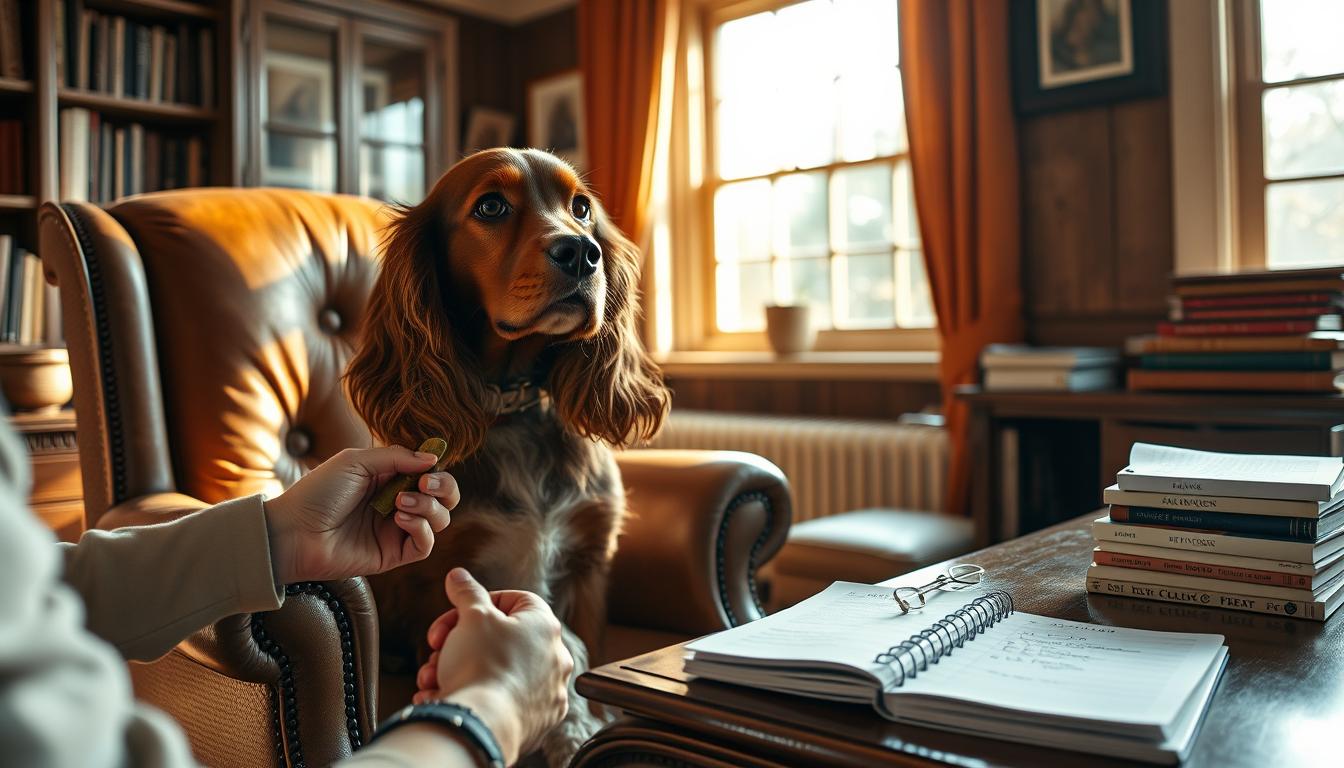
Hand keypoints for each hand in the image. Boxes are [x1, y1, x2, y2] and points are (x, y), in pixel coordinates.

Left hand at [263, 446, 459, 583]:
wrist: (294, 531)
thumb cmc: (318, 492)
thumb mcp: (356, 461)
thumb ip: (397, 457)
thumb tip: (434, 458)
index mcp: (389, 479)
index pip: (429, 473)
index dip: (436, 469)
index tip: (429, 466)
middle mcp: (397, 503)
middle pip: (444, 498)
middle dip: (444, 488)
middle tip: (426, 484)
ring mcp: (396, 530)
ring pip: (439, 520)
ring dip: (428, 506)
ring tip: (400, 502)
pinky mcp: (393, 555)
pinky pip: (425, 544)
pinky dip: (421, 528)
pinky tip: (399, 518)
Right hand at [411, 568, 572, 764]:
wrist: (484, 725)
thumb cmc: (483, 665)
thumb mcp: (472, 616)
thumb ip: (467, 592)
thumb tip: (459, 576)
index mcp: (546, 626)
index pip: (514, 600)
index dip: (479, 604)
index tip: (457, 616)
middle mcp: (555, 658)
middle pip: (500, 639)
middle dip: (459, 643)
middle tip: (437, 649)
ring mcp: (547, 692)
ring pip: (495, 672)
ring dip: (457, 670)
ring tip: (431, 678)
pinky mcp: (536, 722)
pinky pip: (499, 702)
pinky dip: (473, 698)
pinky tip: (443, 698)